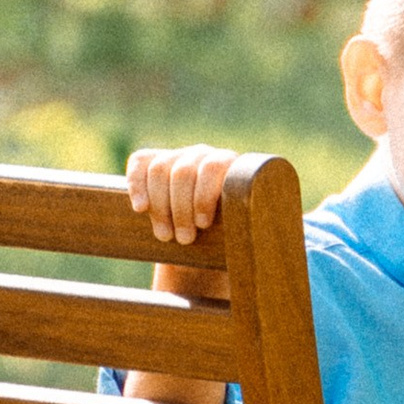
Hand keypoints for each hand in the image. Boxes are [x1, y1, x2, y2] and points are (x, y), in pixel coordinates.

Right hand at [127, 143, 237, 282]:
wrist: (204, 235)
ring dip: (160, 207)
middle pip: (182, 172)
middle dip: (180, 209)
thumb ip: (251, 231)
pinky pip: (139, 165)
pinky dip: (136, 186)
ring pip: (159, 170)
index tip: (203, 225)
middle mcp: (203, 155)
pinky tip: (140, 209)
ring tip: (165, 236)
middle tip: (184, 240)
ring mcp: (177, 155)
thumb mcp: (243, 233)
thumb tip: (266, 248)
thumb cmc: (228, 238)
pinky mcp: (151, 161)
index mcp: (230, 165)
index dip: (204, 195)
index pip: (213, 167)